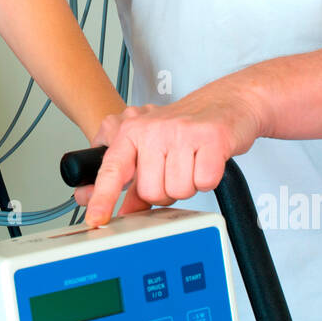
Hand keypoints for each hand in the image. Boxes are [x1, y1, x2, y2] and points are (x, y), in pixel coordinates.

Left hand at [77, 90, 264, 226]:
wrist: (226, 101)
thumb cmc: (185, 126)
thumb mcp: (151, 147)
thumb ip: (133, 180)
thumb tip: (121, 210)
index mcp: (131, 131)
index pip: (112, 169)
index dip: (102, 197)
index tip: (95, 218)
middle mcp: (153, 129)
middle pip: (151, 192)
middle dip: (166, 190)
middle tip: (175, 168)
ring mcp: (181, 132)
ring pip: (178, 190)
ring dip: (188, 184)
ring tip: (191, 162)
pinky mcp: (210, 137)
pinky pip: (204, 181)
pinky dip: (208, 179)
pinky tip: (206, 160)